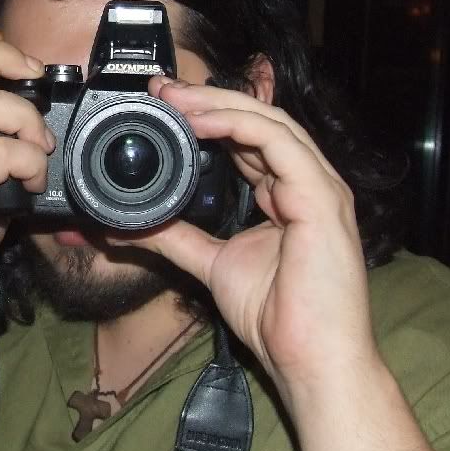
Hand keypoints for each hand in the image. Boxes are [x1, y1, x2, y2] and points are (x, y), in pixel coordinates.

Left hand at [111, 77, 378, 403]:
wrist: (310, 361)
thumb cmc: (278, 318)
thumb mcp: (212, 264)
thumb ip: (175, 238)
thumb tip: (126, 227)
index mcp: (288, 193)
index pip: (248, 137)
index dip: (207, 116)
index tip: (163, 106)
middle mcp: (307, 183)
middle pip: (258, 120)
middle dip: (207, 100)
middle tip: (162, 89)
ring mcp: (320, 188)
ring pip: (270, 122)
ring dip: (218, 105)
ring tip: (175, 98)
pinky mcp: (323, 200)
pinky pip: (279, 145)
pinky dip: (239, 126)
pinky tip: (202, 122)